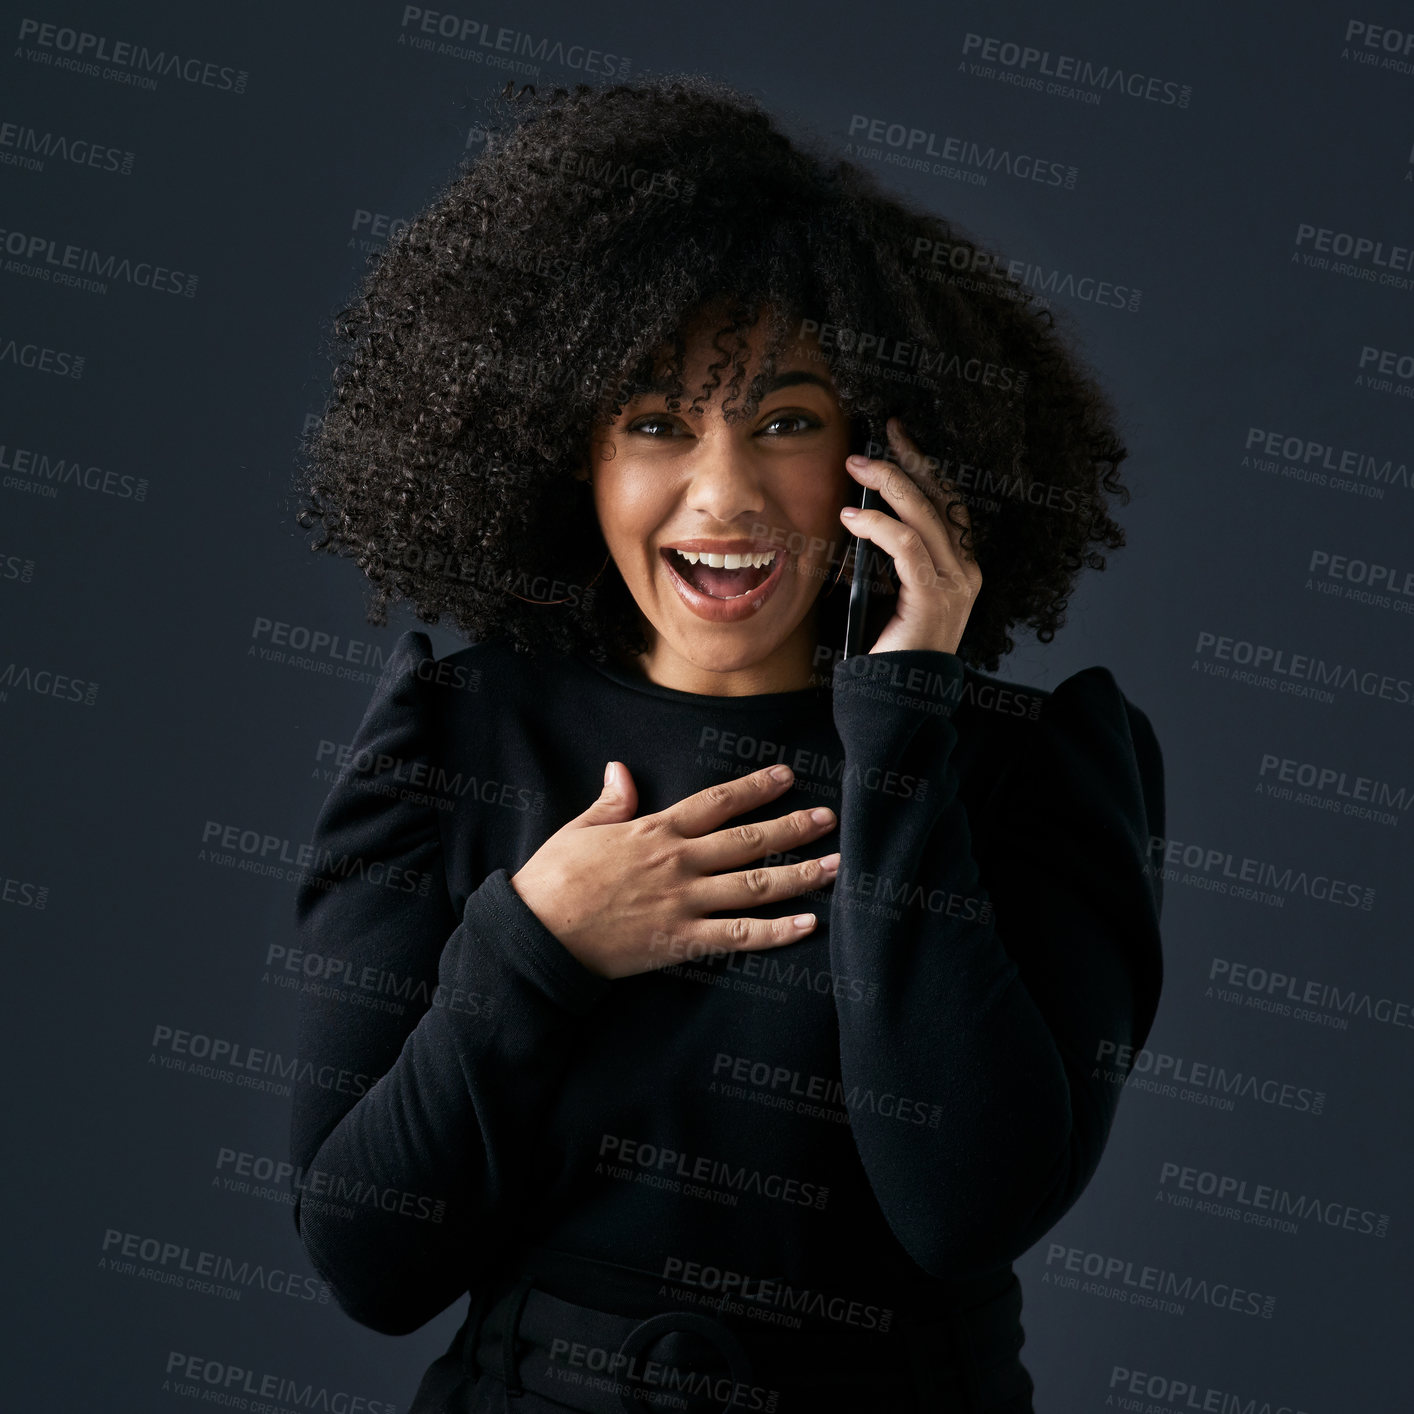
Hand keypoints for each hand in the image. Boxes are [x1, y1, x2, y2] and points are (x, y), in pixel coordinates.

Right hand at [509, 762, 838, 979]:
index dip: (755, 788)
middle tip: (829, 818)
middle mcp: (678, 862)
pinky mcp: (680, 941)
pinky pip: (738, 936)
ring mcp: (683, 902)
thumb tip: (620, 770)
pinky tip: (807, 925)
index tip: (786, 776)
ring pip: (754, 884)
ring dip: (800, 874)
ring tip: (836, 865)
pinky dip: (776, 932)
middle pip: (748, 840)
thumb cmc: (553, 879)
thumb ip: (610, 802)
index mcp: (654, 831)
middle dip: (793, 826)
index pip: (717, 802)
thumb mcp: (579, 830)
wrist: (538, 933)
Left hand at [840, 416, 981, 655]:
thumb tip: (861, 513)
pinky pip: (906, 547)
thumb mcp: (891, 590)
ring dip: (888, 484)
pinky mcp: (933, 597)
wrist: (897, 695)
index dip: (923, 467)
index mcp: (960, 567)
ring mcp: (955, 584)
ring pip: (924, 515)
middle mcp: (966, 571)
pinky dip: (877, 526)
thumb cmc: (889, 646)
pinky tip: (852, 518)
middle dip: (909, 460)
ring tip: (856, 467)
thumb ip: (890, 557)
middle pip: (941, 498)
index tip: (897, 440)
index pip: (946, 504)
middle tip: (881, 434)